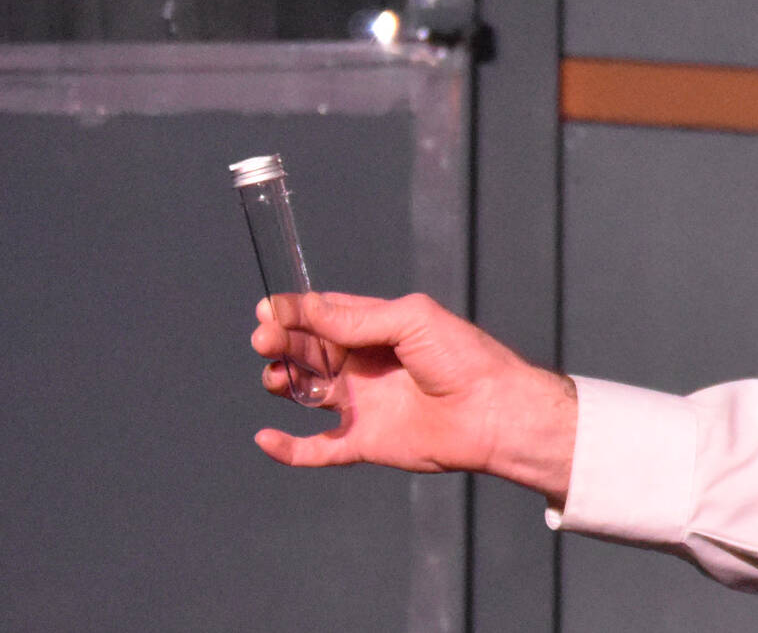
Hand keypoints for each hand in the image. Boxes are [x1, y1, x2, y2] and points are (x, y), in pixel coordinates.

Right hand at [250, 291, 577, 503]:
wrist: (492, 411)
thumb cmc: (463, 357)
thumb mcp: (411, 320)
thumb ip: (356, 319)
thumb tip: (304, 309)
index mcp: (378, 328)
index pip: (324, 316)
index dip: (293, 313)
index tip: (266, 311)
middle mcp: (365, 364)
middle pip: (308, 350)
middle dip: (282, 342)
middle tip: (264, 340)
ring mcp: (362, 403)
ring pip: (305, 393)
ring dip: (283, 383)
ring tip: (277, 377)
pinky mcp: (364, 442)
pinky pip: (317, 449)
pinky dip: (289, 449)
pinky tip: (267, 439)